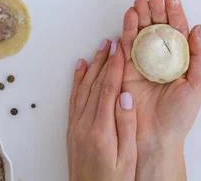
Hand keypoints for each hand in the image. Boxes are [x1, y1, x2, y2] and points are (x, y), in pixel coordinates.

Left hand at [67, 39, 137, 180]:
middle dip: (105, 60)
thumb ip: (127, 125)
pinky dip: (77, 80)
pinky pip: (74, 99)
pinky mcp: (72, 129)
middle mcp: (85, 124)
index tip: (121, 49)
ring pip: (84, 88)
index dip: (115, 66)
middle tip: (112, 42)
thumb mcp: (128, 157)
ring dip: (92, 65)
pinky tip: (80, 68)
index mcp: (101, 130)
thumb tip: (125, 96)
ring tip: (100, 48)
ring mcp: (76, 126)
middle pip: (95, 84)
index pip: (108, 89)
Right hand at [120, 0, 200, 180]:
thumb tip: (198, 28)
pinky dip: (127, 28)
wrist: (156, 138)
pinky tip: (129, 15)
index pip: (177, 30)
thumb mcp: (197, 85)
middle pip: (158, 27)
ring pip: (142, 32)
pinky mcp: (127, 67)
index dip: (175, 12)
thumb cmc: (179, 116)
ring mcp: (143, 61)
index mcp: (180, 59)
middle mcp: (161, 57)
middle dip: (156, 10)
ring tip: (140, 2)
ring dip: (141, 15)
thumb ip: (198, 55)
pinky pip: (127, 44)